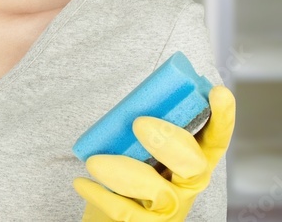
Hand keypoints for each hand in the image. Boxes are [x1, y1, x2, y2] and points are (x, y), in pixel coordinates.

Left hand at [74, 85, 235, 220]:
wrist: (109, 214)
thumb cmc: (125, 173)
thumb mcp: (136, 148)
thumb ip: (141, 128)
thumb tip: (130, 101)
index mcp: (190, 160)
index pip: (214, 139)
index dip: (221, 118)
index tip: (218, 92)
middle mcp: (188, 185)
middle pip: (194, 164)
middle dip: (170, 142)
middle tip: (140, 122)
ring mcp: (171, 208)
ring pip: (160, 192)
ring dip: (126, 173)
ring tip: (94, 162)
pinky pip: (128, 213)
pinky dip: (102, 196)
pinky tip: (81, 182)